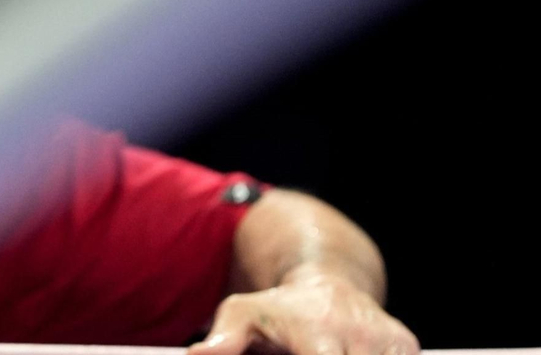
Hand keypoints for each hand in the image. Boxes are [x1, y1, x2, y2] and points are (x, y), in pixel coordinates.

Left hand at [188, 270, 418, 354]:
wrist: (328, 285)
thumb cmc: (278, 310)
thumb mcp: (242, 313)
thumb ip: (224, 338)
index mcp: (318, 331)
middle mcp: (359, 335)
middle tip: (310, 351)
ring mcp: (390, 342)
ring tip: (326, 349)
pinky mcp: (408, 347)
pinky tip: (347, 352)